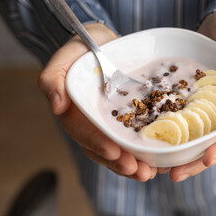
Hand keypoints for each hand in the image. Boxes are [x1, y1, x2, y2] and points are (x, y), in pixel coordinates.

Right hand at [38, 23, 156, 181]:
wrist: (105, 43)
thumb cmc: (84, 49)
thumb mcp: (66, 56)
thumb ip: (53, 78)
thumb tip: (56, 105)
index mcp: (77, 113)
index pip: (84, 133)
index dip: (97, 144)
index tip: (113, 152)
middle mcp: (95, 123)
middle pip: (104, 149)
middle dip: (121, 163)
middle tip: (139, 171)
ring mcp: (114, 123)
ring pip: (122, 150)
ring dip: (136, 164)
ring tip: (151, 171)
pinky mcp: (132, 118)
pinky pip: (138, 139)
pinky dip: (148, 151)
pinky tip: (162, 159)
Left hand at [167, 11, 215, 181]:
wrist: (212, 25)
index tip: (207, 159)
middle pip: (211, 144)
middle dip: (195, 162)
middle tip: (174, 175)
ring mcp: (202, 110)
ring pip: (192, 139)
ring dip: (178, 157)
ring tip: (160, 170)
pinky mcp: (185, 103)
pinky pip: (176, 123)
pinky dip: (167, 137)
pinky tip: (153, 147)